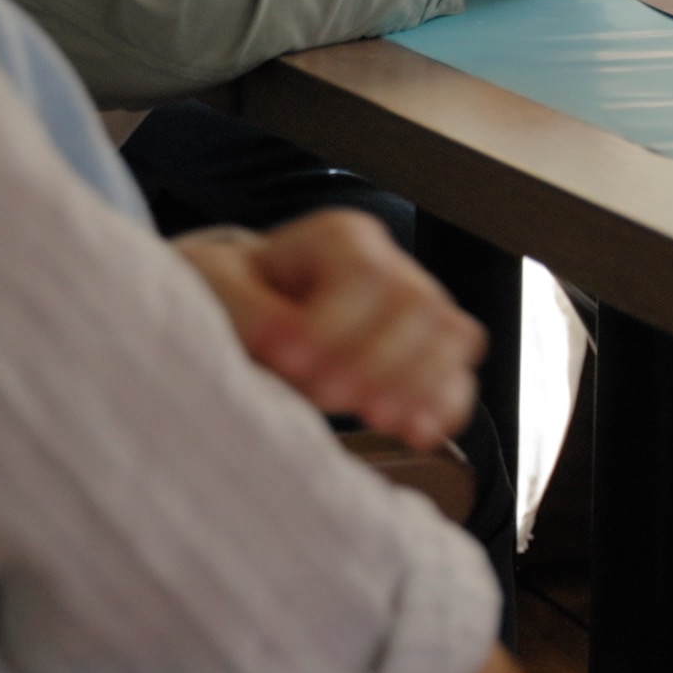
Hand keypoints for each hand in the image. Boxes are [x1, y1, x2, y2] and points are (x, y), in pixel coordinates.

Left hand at [173, 212, 481, 449]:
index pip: (368, 273)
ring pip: (452, 337)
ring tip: (370, 417)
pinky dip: (442, 408)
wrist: (240, 314)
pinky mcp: (425, 355)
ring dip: (416, 385)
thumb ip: (249, 311)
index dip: (336, 324)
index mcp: (340, 238)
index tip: (289, 361)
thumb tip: (291, 341)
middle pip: (420, 305)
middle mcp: (390, 265)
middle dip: (376, 361)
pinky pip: (459, 377)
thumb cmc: (225, 297)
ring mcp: (417, 309)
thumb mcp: (213, 289)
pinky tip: (413, 434)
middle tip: (323, 396)